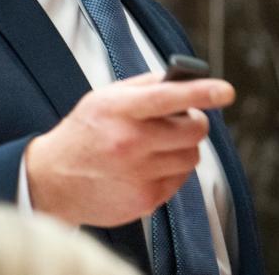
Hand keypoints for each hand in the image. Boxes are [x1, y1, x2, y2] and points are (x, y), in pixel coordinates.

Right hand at [24, 72, 234, 226]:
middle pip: (192, 130)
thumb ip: (144, 86)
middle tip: (181, 120)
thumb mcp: (104, 98)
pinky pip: (181, 180)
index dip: (200, 92)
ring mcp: (139, 174)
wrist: (53, 180)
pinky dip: (173, 170)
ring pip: (192, 156)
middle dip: (194, 122)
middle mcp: (130, 142)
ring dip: (184, 147)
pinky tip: (149, 165)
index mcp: (118, 110)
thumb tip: (183, 78)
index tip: (225, 91)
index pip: (167, 97)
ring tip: (159, 144)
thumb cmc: (84, 133)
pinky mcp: (146, 200)